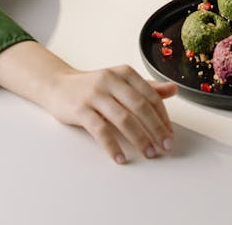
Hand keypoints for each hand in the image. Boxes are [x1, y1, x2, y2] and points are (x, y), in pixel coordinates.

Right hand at [42, 63, 177, 163]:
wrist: (58, 85)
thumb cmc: (94, 87)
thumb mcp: (121, 82)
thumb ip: (147, 87)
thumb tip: (173, 89)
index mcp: (125, 73)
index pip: (150, 95)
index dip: (163, 116)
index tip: (169, 133)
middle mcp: (112, 80)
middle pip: (140, 106)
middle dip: (156, 128)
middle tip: (165, 146)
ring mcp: (95, 94)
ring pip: (123, 118)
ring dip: (139, 138)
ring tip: (149, 153)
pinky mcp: (80, 109)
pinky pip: (100, 130)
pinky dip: (112, 146)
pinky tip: (120, 157)